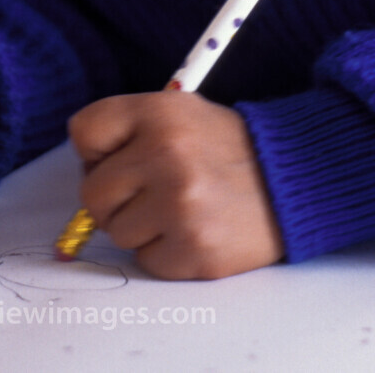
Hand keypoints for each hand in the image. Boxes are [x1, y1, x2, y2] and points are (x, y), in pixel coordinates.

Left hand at [68, 90, 282, 278]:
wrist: (291, 181)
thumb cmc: (224, 148)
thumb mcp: (180, 113)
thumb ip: (127, 132)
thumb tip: (84, 175)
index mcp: (158, 112)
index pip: (83, 132)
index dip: (95, 151)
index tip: (118, 157)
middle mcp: (166, 155)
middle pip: (92, 192)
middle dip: (115, 197)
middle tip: (150, 191)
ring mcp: (180, 206)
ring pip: (117, 232)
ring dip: (141, 227)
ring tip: (179, 208)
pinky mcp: (195, 250)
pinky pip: (147, 262)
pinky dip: (165, 253)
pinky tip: (194, 231)